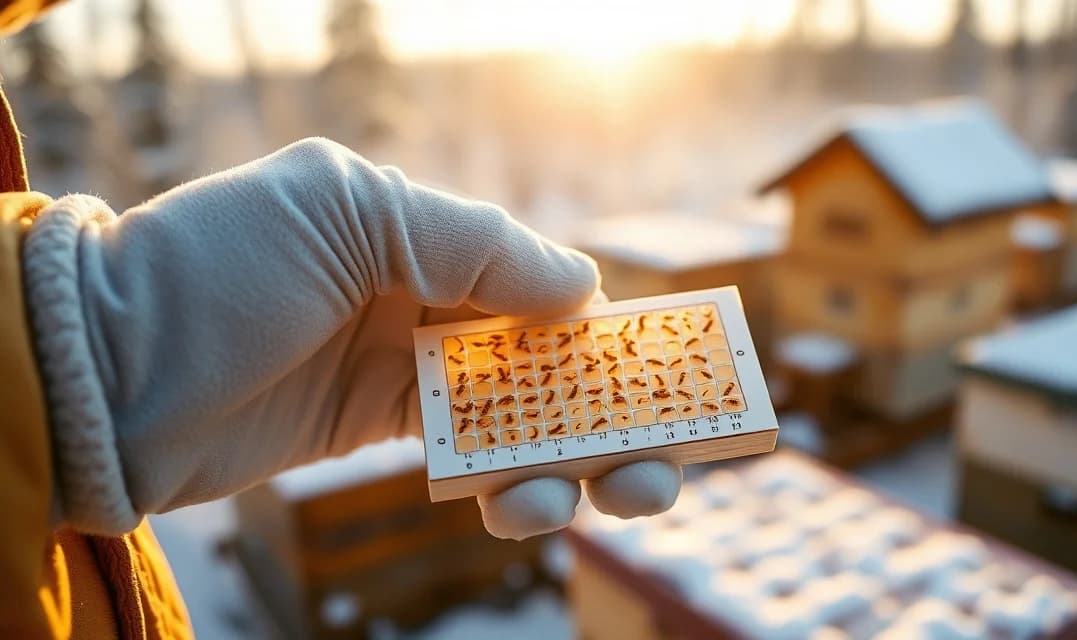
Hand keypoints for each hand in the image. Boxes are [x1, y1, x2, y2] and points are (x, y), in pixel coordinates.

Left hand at [24, 138, 680, 536]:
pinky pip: (469, 458)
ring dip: (575, 464)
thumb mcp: (347, 210)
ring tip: (614, 496)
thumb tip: (583, 288)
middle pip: (547, 360)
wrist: (106, 373)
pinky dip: (510, 485)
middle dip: (615, 414)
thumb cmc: (217, 268)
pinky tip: (527, 504)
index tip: (673, 374)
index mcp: (421, 232)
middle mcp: (421, 296)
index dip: (611, 330)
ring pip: (518, 419)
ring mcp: (402, 369)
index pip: (541, 280)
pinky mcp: (378, 432)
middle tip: (666, 464)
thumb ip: (472, 242)